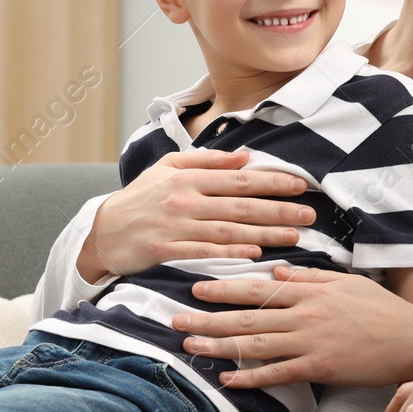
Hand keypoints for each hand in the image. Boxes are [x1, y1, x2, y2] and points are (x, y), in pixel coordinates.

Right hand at [76, 150, 313, 281]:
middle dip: (278, 209)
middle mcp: (184, 200)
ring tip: (294, 236)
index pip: (238, 179)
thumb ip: (206, 160)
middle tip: (309, 213)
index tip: (300, 184)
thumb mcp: (168, 167)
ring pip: (229, 231)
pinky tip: (256, 255)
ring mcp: (176, 226)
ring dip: (264, 234)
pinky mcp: (167, 251)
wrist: (103, 231)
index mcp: (187, 177)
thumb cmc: (141, 198)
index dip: (271, 181)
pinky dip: (231, 254)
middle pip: (240, 206)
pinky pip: (205, 253)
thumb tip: (244, 156)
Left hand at [174, 266, 412, 387]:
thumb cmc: (381, 309)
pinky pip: (278, 373)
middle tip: (176, 320)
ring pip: (256, 342)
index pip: (259, 287)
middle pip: (248, 315)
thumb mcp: (346, 283)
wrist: (411, 339)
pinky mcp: (319, 367)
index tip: (198, 288)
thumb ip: (310, 277)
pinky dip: (252, 376)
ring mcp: (310, 342)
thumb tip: (278, 270)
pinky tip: (228, 379)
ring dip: (220, 345)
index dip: (226, 287)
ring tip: (191, 346)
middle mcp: (305, 315)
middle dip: (208, 317)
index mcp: (310, 291)